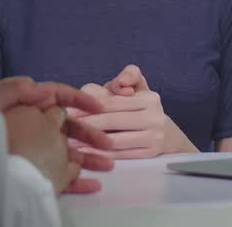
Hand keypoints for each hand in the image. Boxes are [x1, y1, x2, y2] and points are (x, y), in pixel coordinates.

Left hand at [0, 77, 114, 192]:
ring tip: (108, 165)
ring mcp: (35, 154)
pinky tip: (93, 184)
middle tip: (107, 143)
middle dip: (89, 133)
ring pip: (68, 154)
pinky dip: (78, 181)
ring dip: (90, 158)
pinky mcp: (36, 175)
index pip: (56, 97)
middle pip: (67, 128)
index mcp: (26, 109)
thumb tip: (43, 89)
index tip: (97, 107)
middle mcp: (33, 130)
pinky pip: (60, 178)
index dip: (78, 99)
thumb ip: (17, 88)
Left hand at [74, 65, 196, 159]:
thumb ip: (128, 76)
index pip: (111, 101)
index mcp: (149, 97)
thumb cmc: (141, 107)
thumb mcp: (138, 86)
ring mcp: (154, 137)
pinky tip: (86, 155)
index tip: (68, 112)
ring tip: (69, 144)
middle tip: (63, 128)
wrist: (167, 135)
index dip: (88, 107)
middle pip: (111, 121)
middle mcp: (154, 117)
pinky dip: (101, 156)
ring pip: (114, 140)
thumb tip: (121, 82)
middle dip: (85, 125)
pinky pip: (121, 155)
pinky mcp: (150, 154)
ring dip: (89, 143)